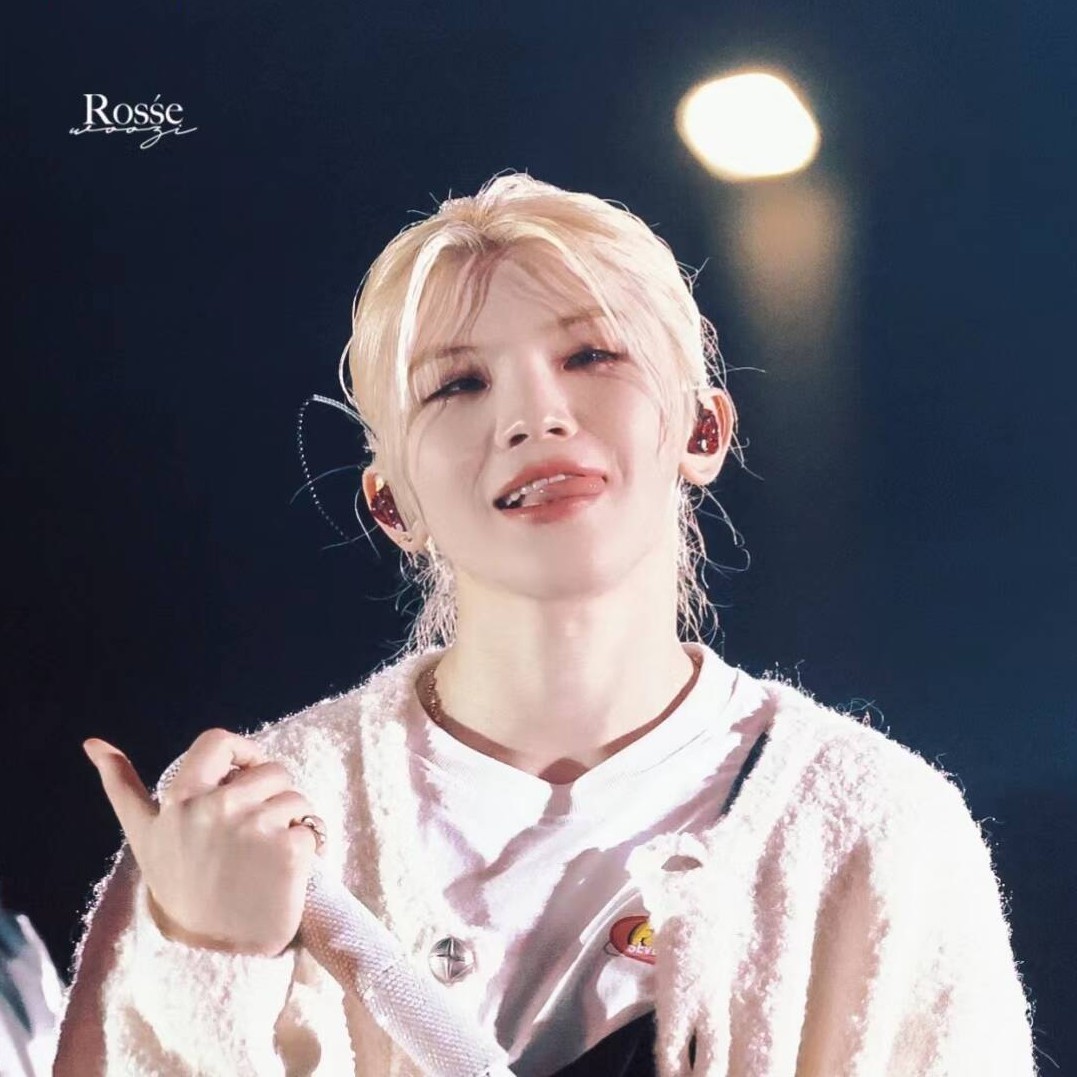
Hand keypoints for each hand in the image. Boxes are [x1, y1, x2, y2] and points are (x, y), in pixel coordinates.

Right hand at [83, 729, 323, 956]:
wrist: (213, 953)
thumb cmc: (179, 887)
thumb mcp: (145, 835)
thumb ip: (120, 785)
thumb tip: (92, 741)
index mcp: (181, 798)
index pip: (220, 742)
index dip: (241, 754)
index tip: (244, 778)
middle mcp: (218, 807)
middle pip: (271, 770)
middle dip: (270, 796)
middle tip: (251, 836)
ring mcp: (256, 827)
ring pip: (295, 797)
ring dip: (291, 821)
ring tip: (264, 856)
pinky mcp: (291, 850)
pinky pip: (312, 827)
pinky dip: (306, 845)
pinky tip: (283, 872)